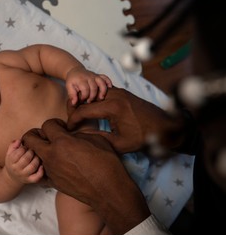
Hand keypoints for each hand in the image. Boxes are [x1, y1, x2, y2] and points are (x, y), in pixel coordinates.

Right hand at [4, 139, 43, 183]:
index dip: (24, 148)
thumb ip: (13, 145)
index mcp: (11, 161)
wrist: (12, 178)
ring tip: (37, 156)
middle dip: (31, 152)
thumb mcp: (9, 153)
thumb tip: (19, 140)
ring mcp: (23, 176)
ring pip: (33, 166)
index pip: (18, 152)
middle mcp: (17, 169)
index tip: (26, 147)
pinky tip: (42, 166)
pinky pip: (36, 177)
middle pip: (26, 159)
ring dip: (37, 159)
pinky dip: (41, 172)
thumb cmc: (13, 163)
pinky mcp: (30, 180)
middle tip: (33, 150)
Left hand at [22, 119, 149, 234]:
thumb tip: (69, 134)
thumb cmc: (106, 162)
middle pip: (29, 139)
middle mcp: (52, 155)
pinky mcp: (53, 183)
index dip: (55, 123)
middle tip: (46, 136)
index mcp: (62, 141)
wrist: (108, 190)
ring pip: (35, 155)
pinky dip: (46, 167)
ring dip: (41, 151)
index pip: (46, 125)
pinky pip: (41, 172)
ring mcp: (50, 170)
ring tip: (54, 152)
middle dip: (35, 134)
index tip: (62, 127)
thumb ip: (77, 133)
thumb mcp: (95, 139)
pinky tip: (57, 166)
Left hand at [66, 67, 111, 104]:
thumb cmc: (72, 80)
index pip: (85, 89)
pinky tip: (110, 89)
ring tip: (101, 98)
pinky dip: (109, 83)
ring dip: (103, 91)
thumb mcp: (68, 86)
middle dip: (92, 96)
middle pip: (94, 87)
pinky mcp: (98, 75)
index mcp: (81, 79)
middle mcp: (89, 77)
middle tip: (89, 101)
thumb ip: (71, 94)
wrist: (75, 70)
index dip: (84, 97)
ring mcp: (95, 76)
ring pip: (101, 82)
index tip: (82, 100)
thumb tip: (74, 103)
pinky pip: (105, 78)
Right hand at [68, 87, 184, 152]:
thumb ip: (98, 138)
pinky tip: (92, 113)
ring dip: (85, 105)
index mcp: (113, 107)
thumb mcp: (119, 143)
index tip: (68, 128)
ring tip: (79, 118)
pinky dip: (95, 102)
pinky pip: (103, 94)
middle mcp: (115, 95)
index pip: (84, 110)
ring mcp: (119, 92)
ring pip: (94, 95)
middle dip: (76, 110)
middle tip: (70, 122)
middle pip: (87, 99)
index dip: (73, 120)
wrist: (165, 126)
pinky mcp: (123, 92)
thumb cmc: (144, 137)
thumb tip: (81, 135)